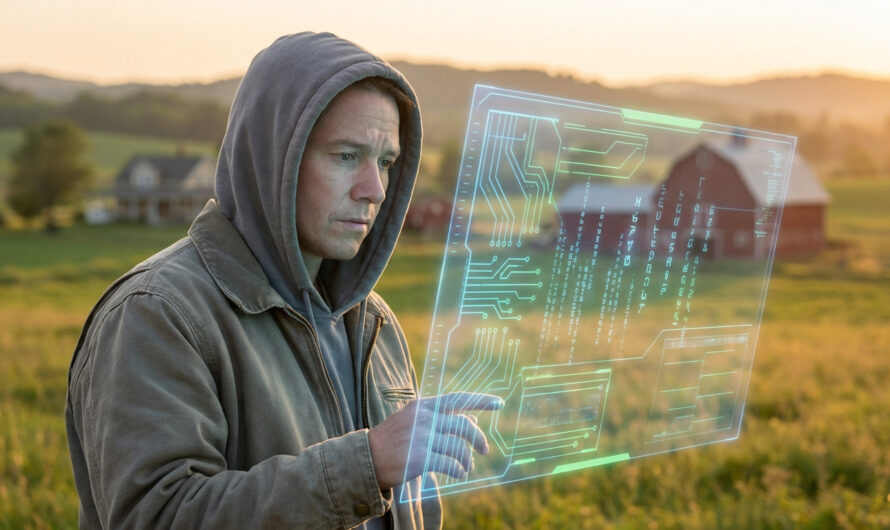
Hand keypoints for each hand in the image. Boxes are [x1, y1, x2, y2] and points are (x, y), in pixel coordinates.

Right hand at [367, 392, 503, 489]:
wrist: (365, 458)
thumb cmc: (392, 440)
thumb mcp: (414, 421)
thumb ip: (440, 418)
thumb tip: (472, 418)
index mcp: (423, 405)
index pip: (458, 399)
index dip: (481, 400)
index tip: (499, 403)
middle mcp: (424, 418)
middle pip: (464, 424)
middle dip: (478, 438)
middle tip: (484, 449)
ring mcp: (422, 437)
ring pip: (459, 447)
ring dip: (467, 459)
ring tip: (466, 467)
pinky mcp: (420, 458)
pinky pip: (450, 464)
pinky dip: (459, 470)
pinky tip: (459, 474)